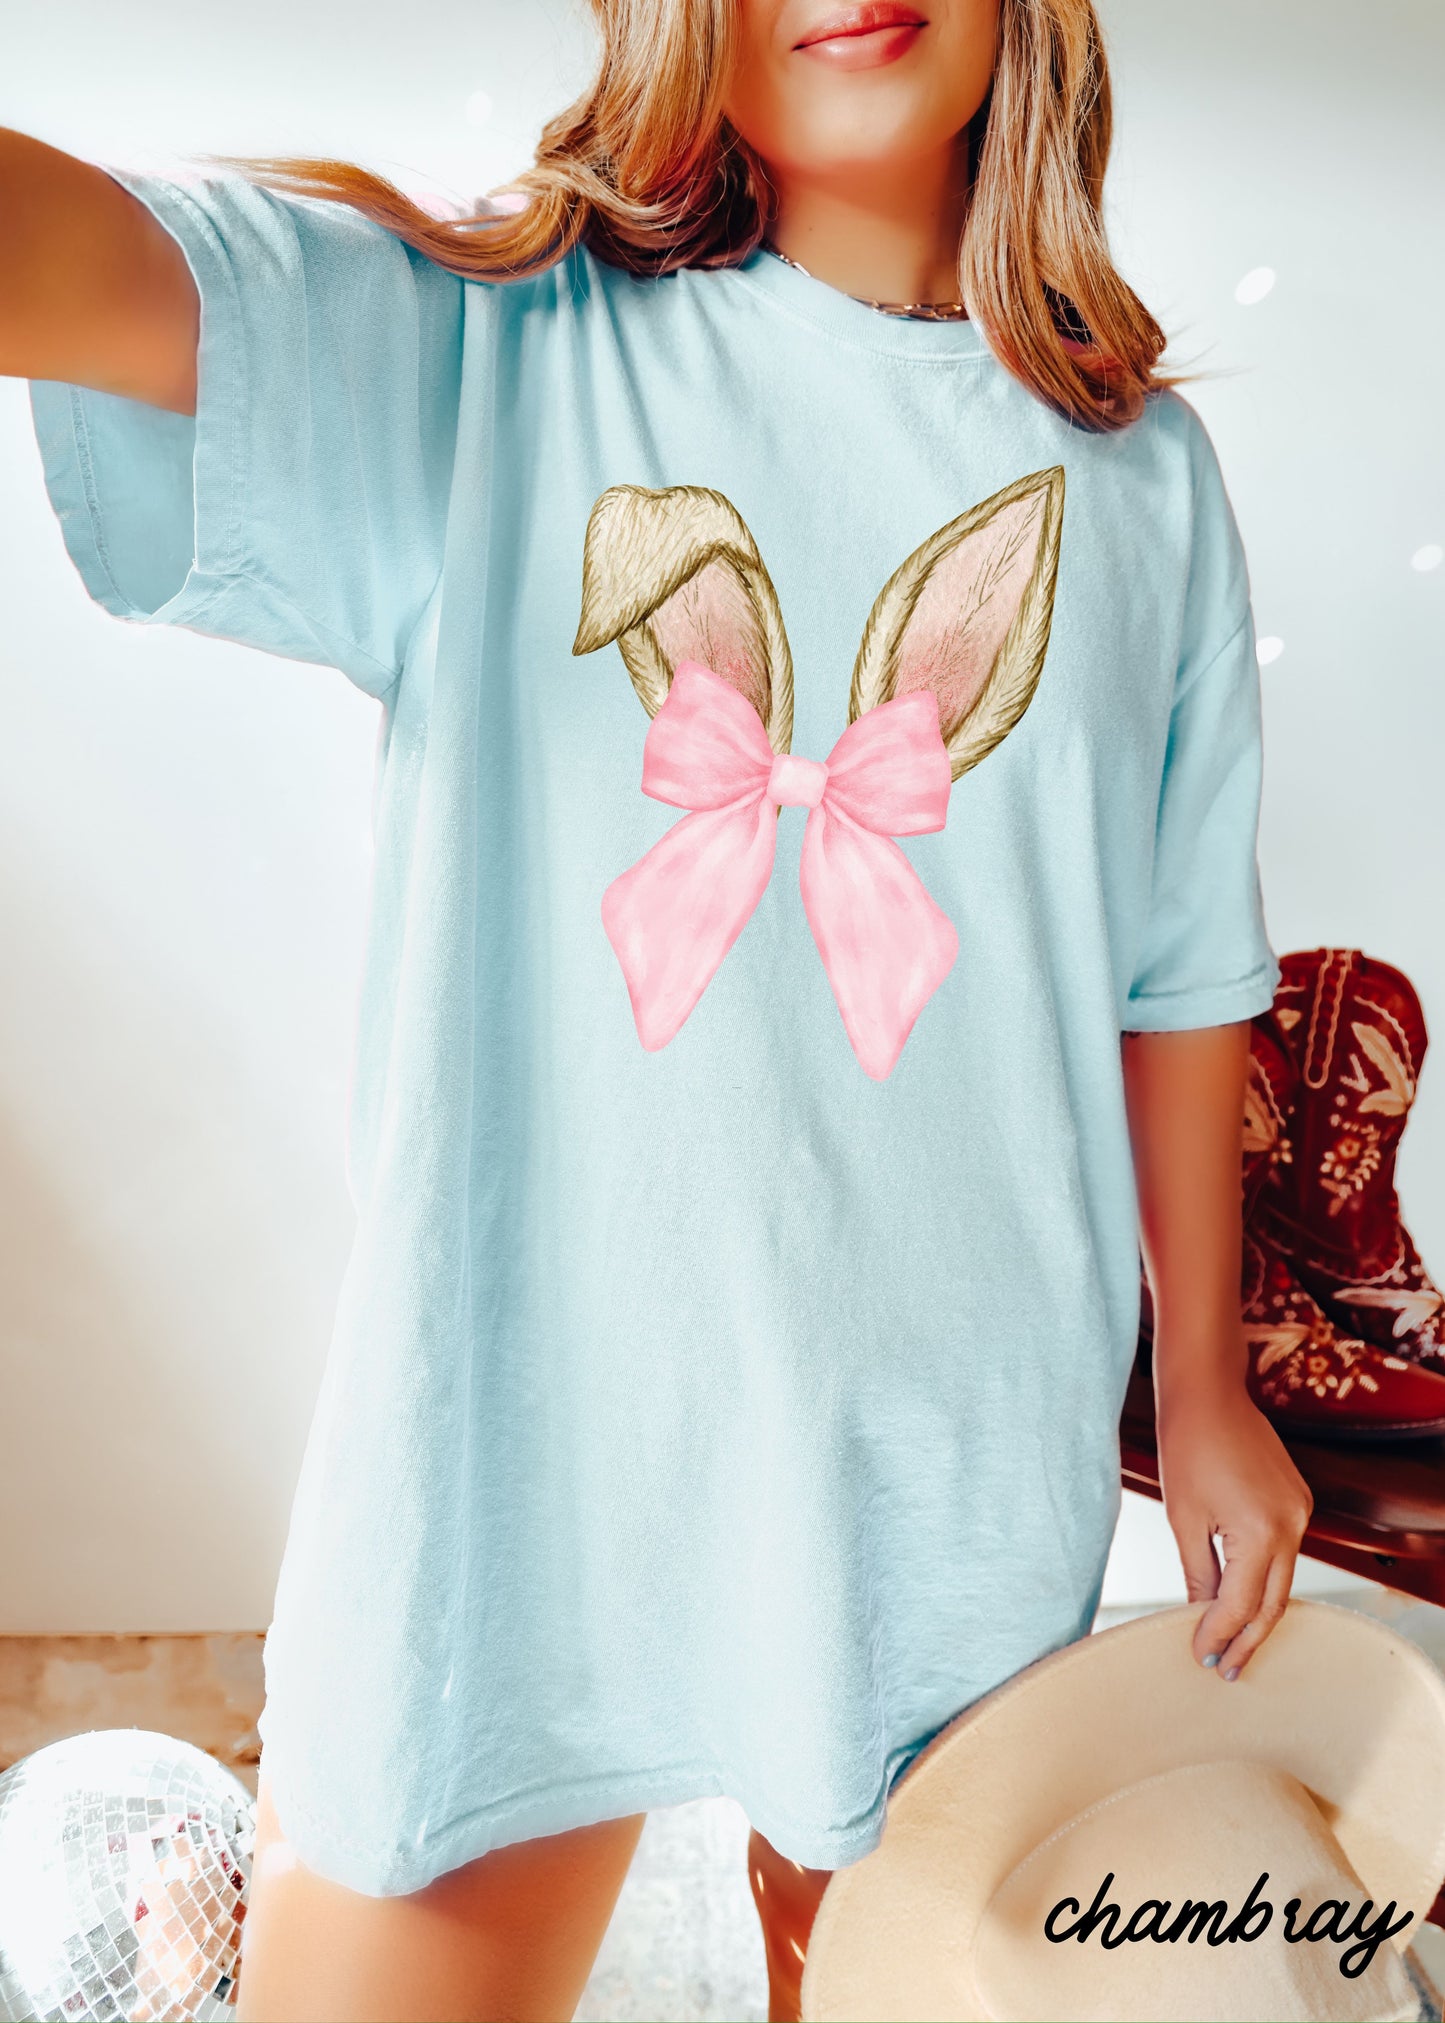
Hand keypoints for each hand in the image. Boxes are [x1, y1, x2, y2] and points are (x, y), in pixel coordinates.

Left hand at [1155, 1359, 1313, 1679]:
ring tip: (1232, 1644)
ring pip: (1282, 1581)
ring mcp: (1300, 1513)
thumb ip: (1198, 1575)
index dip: (1219, 1636)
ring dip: (1257, 1614)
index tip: (1202, 1659)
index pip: (1240, 1605)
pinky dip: (1265, 1580)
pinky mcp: (1298, 1502)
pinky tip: (1244, 1598)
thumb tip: (1200, 1618)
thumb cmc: (1187, 1446)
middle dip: (1248, 1640)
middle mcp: (1291, 1526)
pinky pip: (1285, 1554)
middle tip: (1226, 1670)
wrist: (1208, 1392)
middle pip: (1273, 1604)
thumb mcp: (1184, 1518)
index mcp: (1260, 1532)